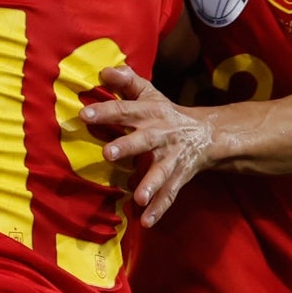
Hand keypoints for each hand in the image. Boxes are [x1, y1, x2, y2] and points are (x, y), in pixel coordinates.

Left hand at [79, 65, 216, 227]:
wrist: (207, 134)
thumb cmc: (166, 113)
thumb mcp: (149, 94)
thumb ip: (127, 82)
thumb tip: (103, 70)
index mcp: (150, 113)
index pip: (125, 110)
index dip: (105, 111)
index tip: (84, 115)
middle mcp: (160, 135)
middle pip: (143, 140)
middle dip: (127, 146)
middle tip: (108, 153)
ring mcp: (171, 158)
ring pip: (161, 172)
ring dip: (150, 184)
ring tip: (138, 197)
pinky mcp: (178, 177)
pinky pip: (169, 195)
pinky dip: (159, 209)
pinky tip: (146, 222)